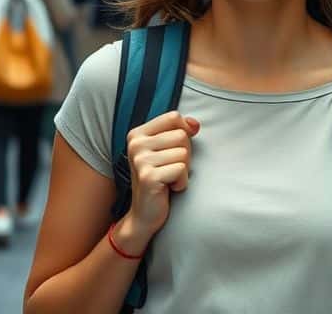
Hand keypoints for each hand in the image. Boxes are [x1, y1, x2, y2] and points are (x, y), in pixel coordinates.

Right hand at [122, 111, 199, 241]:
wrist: (144, 213)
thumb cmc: (160, 179)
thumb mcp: (166, 150)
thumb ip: (180, 131)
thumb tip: (195, 124)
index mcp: (138, 134)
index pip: (174, 117)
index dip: (184, 132)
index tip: (176, 149)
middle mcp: (136, 144)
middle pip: (182, 136)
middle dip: (185, 154)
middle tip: (170, 169)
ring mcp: (140, 160)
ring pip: (184, 153)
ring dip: (183, 170)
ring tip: (168, 179)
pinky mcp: (148, 177)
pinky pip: (181, 170)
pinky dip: (181, 182)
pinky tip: (169, 188)